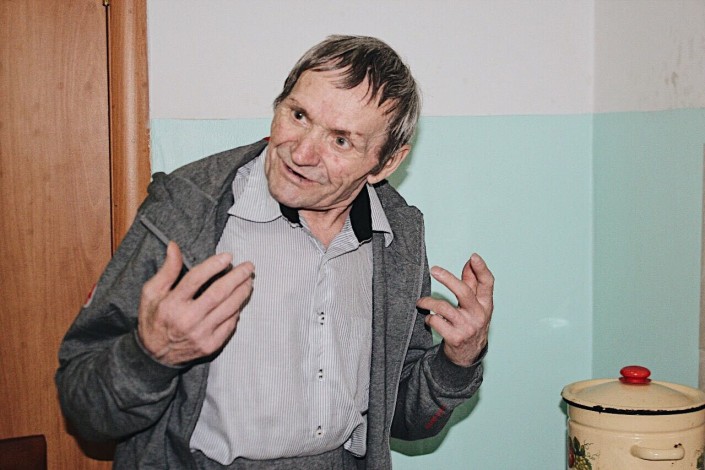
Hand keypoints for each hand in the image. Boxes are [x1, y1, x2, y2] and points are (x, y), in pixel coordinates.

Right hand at [137, 242, 254, 365]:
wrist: (155, 356)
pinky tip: (240, 300)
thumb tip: (174, 246)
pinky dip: (237, 310)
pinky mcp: (210, 345)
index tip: (228, 256)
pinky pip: (230, 324)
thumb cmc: (154, 319)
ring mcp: (201, 334)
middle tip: (248, 266)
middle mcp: (187, 320)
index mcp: (171, 304)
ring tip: (248, 280)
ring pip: (229, 308)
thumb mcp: (151, 293)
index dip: (214, 265)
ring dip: (242, 292)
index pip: (196, 279)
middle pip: (218, 293)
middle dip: (237, 277)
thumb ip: (167, 270)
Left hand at [416, 253, 493, 366]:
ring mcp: (467, 327)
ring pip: (443, 307)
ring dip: (428, 301)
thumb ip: (472, 284)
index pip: (487, 283)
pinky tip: (429, 319)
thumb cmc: (471, 324)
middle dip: (448, 279)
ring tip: (420, 302)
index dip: (481, 269)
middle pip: (464, 292)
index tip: (473, 256)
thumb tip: (470, 261)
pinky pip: (436, 321)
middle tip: (434, 269)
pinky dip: (429, 318)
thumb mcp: (476, 306)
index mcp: (486, 305)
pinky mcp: (455, 338)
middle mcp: (479, 315)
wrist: (468, 356)